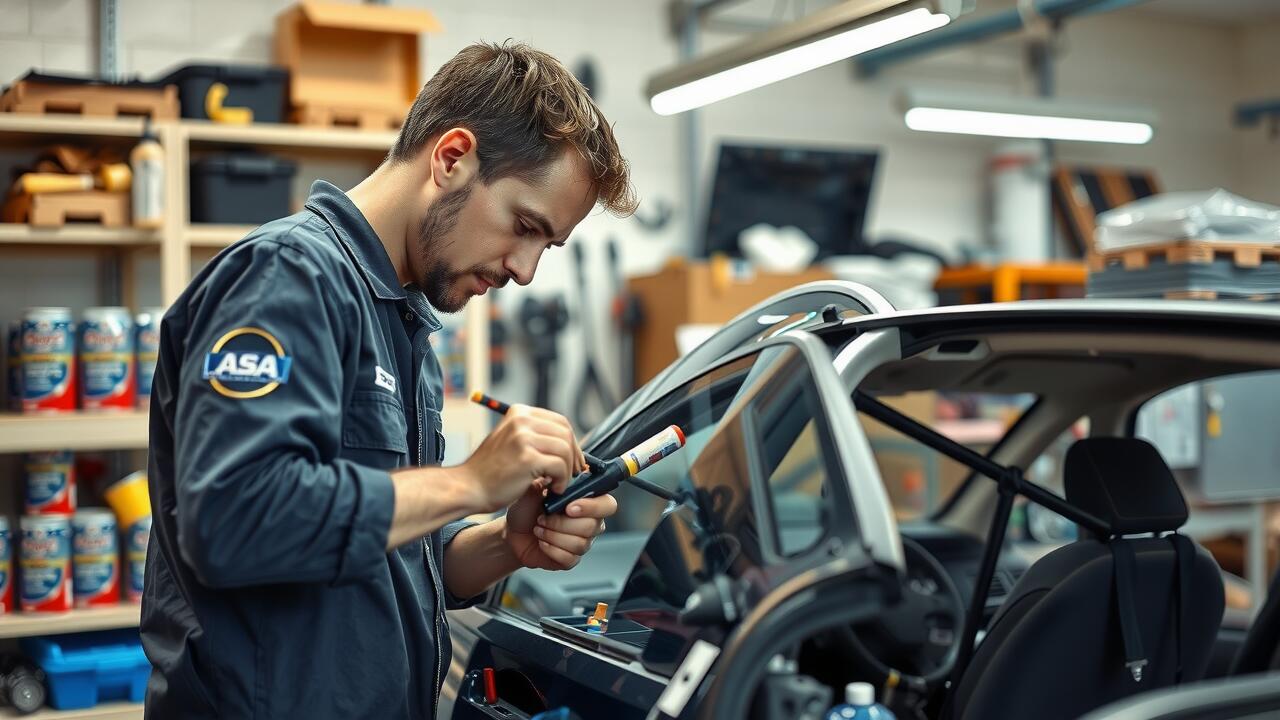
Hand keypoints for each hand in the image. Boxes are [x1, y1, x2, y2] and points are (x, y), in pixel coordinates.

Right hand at [461, 405, 586, 513]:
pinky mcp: (527, 457)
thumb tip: (567, 442)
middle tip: (573, 473)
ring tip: (557, 483)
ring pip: (565, 449)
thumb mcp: (512, 441)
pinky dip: (562, 480)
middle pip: (566, 433)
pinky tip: (552, 488)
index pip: (560, 421)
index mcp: (519, 413)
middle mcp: (521, 420)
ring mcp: (523, 437)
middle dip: (574, 455)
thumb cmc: (492, 471)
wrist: (469, 487)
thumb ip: (535, 436)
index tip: (574, 459)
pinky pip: (560, 466)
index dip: (572, 442)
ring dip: (567, 470)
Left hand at [504, 486, 616, 570]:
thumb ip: (548, 481)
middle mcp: (589, 522)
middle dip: (563, 523)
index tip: (569, 507)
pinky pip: (569, 558)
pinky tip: (542, 542)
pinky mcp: (571, 559)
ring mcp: (582, 542)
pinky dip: (551, 549)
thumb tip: (557, 474)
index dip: (592, 507)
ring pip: (580, 543)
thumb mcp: (533, 490)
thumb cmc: (527, 509)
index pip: (608, 504)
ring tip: (539, 528)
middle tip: (544, 517)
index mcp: (587, 501)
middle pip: (593, 526)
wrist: (513, 532)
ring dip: (554, 535)